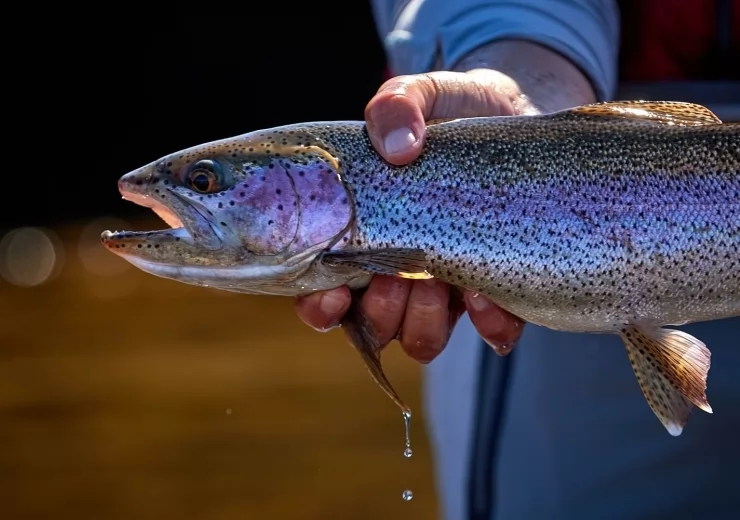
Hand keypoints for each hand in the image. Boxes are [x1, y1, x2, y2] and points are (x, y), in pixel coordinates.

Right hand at [294, 70, 527, 361]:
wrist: (520, 113)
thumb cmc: (454, 110)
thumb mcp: (420, 95)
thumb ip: (396, 106)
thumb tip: (400, 148)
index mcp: (365, 237)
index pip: (324, 293)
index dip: (319, 306)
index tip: (333, 291)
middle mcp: (400, 271)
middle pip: (373, 325)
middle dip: (380, 309)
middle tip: (398, 273)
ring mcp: (448, 287)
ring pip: (422, 340)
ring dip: (422, 320)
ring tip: (438, 278)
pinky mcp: (499, 288)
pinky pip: (492, 331)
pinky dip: (488, 323)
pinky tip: (485, 293)